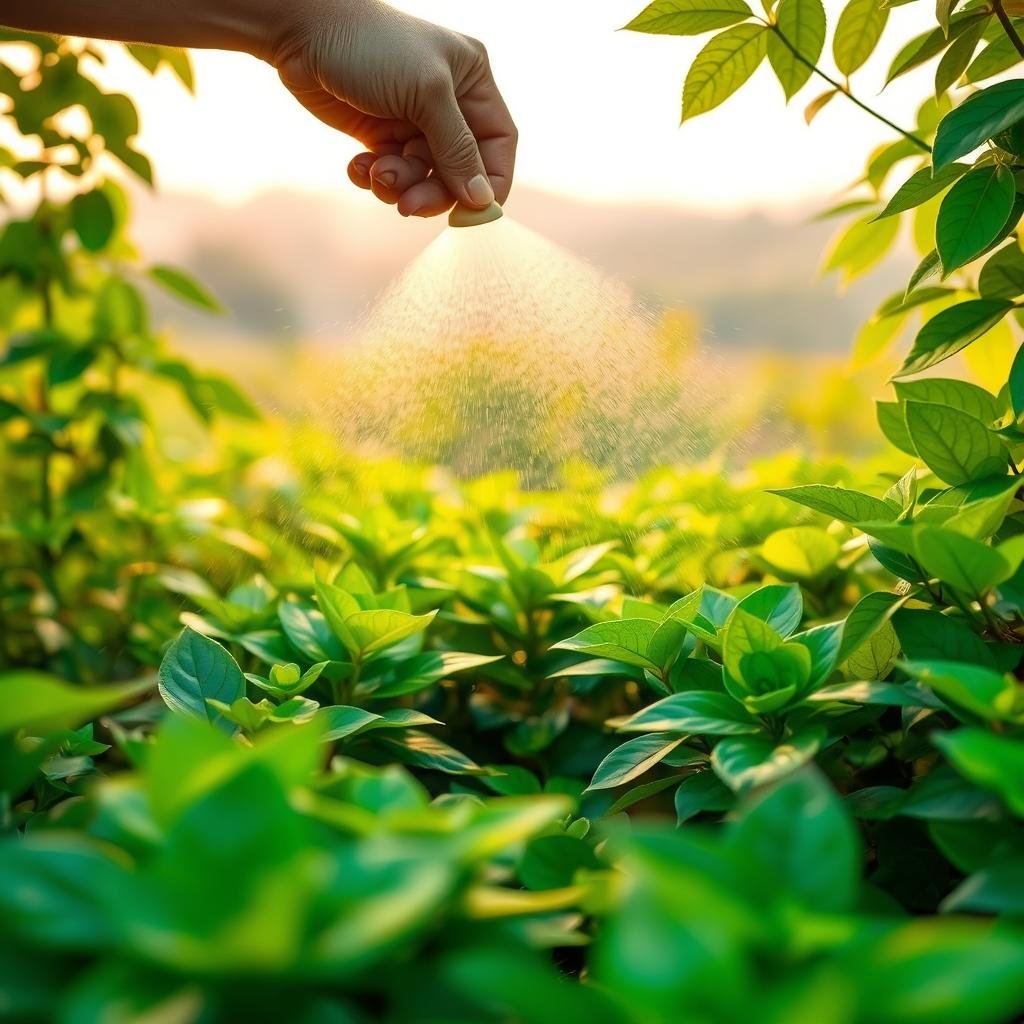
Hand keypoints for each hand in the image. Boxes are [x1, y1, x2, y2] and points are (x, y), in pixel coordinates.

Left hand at [273, 0, 516, 217]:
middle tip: (409, 205)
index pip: (498, 144)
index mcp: (473, 81)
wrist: (301, 31)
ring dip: (400, 184)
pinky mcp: (381, 135)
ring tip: (376, 172)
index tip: (471, 211)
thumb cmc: (371, 46)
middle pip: (459, 170)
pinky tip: (357, 165)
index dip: (490, 182)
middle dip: (434, 190)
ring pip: (423, 177)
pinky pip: (392, 175)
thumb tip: (482, 200)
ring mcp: (413, 121)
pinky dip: (375, 178)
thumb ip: (457, 149)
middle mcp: (448, 103)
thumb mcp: (426, 94)